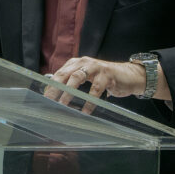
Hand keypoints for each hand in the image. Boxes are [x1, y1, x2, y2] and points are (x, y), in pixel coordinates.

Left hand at [46, 56, 168, 108]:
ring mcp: (95, 67)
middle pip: (64, 74)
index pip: (59, 73)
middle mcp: (83, 62)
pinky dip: (89, 101)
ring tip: (63, 104)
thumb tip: (53, 93)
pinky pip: (95, 89)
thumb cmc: (105, 79)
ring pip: (77, 78)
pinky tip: (86, 110)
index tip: (44, 98)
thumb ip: (72, 82)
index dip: (50, 85)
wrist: (130, 76)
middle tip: (49, 100)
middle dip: (55, 88)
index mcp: (76, 63)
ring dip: (69, 92)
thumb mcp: (86, 77)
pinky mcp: (107, 75)